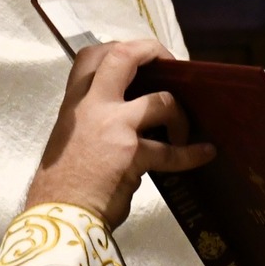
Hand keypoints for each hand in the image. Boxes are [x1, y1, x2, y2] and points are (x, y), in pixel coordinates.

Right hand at [27, 39, 215, 228]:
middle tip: (173, 66)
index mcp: (73, 104)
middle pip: (123, 56)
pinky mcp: (132, 153)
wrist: (59, 217)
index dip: (120, 48)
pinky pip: (172, 151)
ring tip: (184, 131)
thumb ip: (93, 121)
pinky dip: (192, 153)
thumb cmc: (63, 186)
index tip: (142, 57)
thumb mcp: (69, 140)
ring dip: (179, 115)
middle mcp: (91, 107)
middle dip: (153, 52)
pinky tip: (204, 153)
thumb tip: (131, 116)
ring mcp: (112, 127)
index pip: (90, 56)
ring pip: (161, 100)